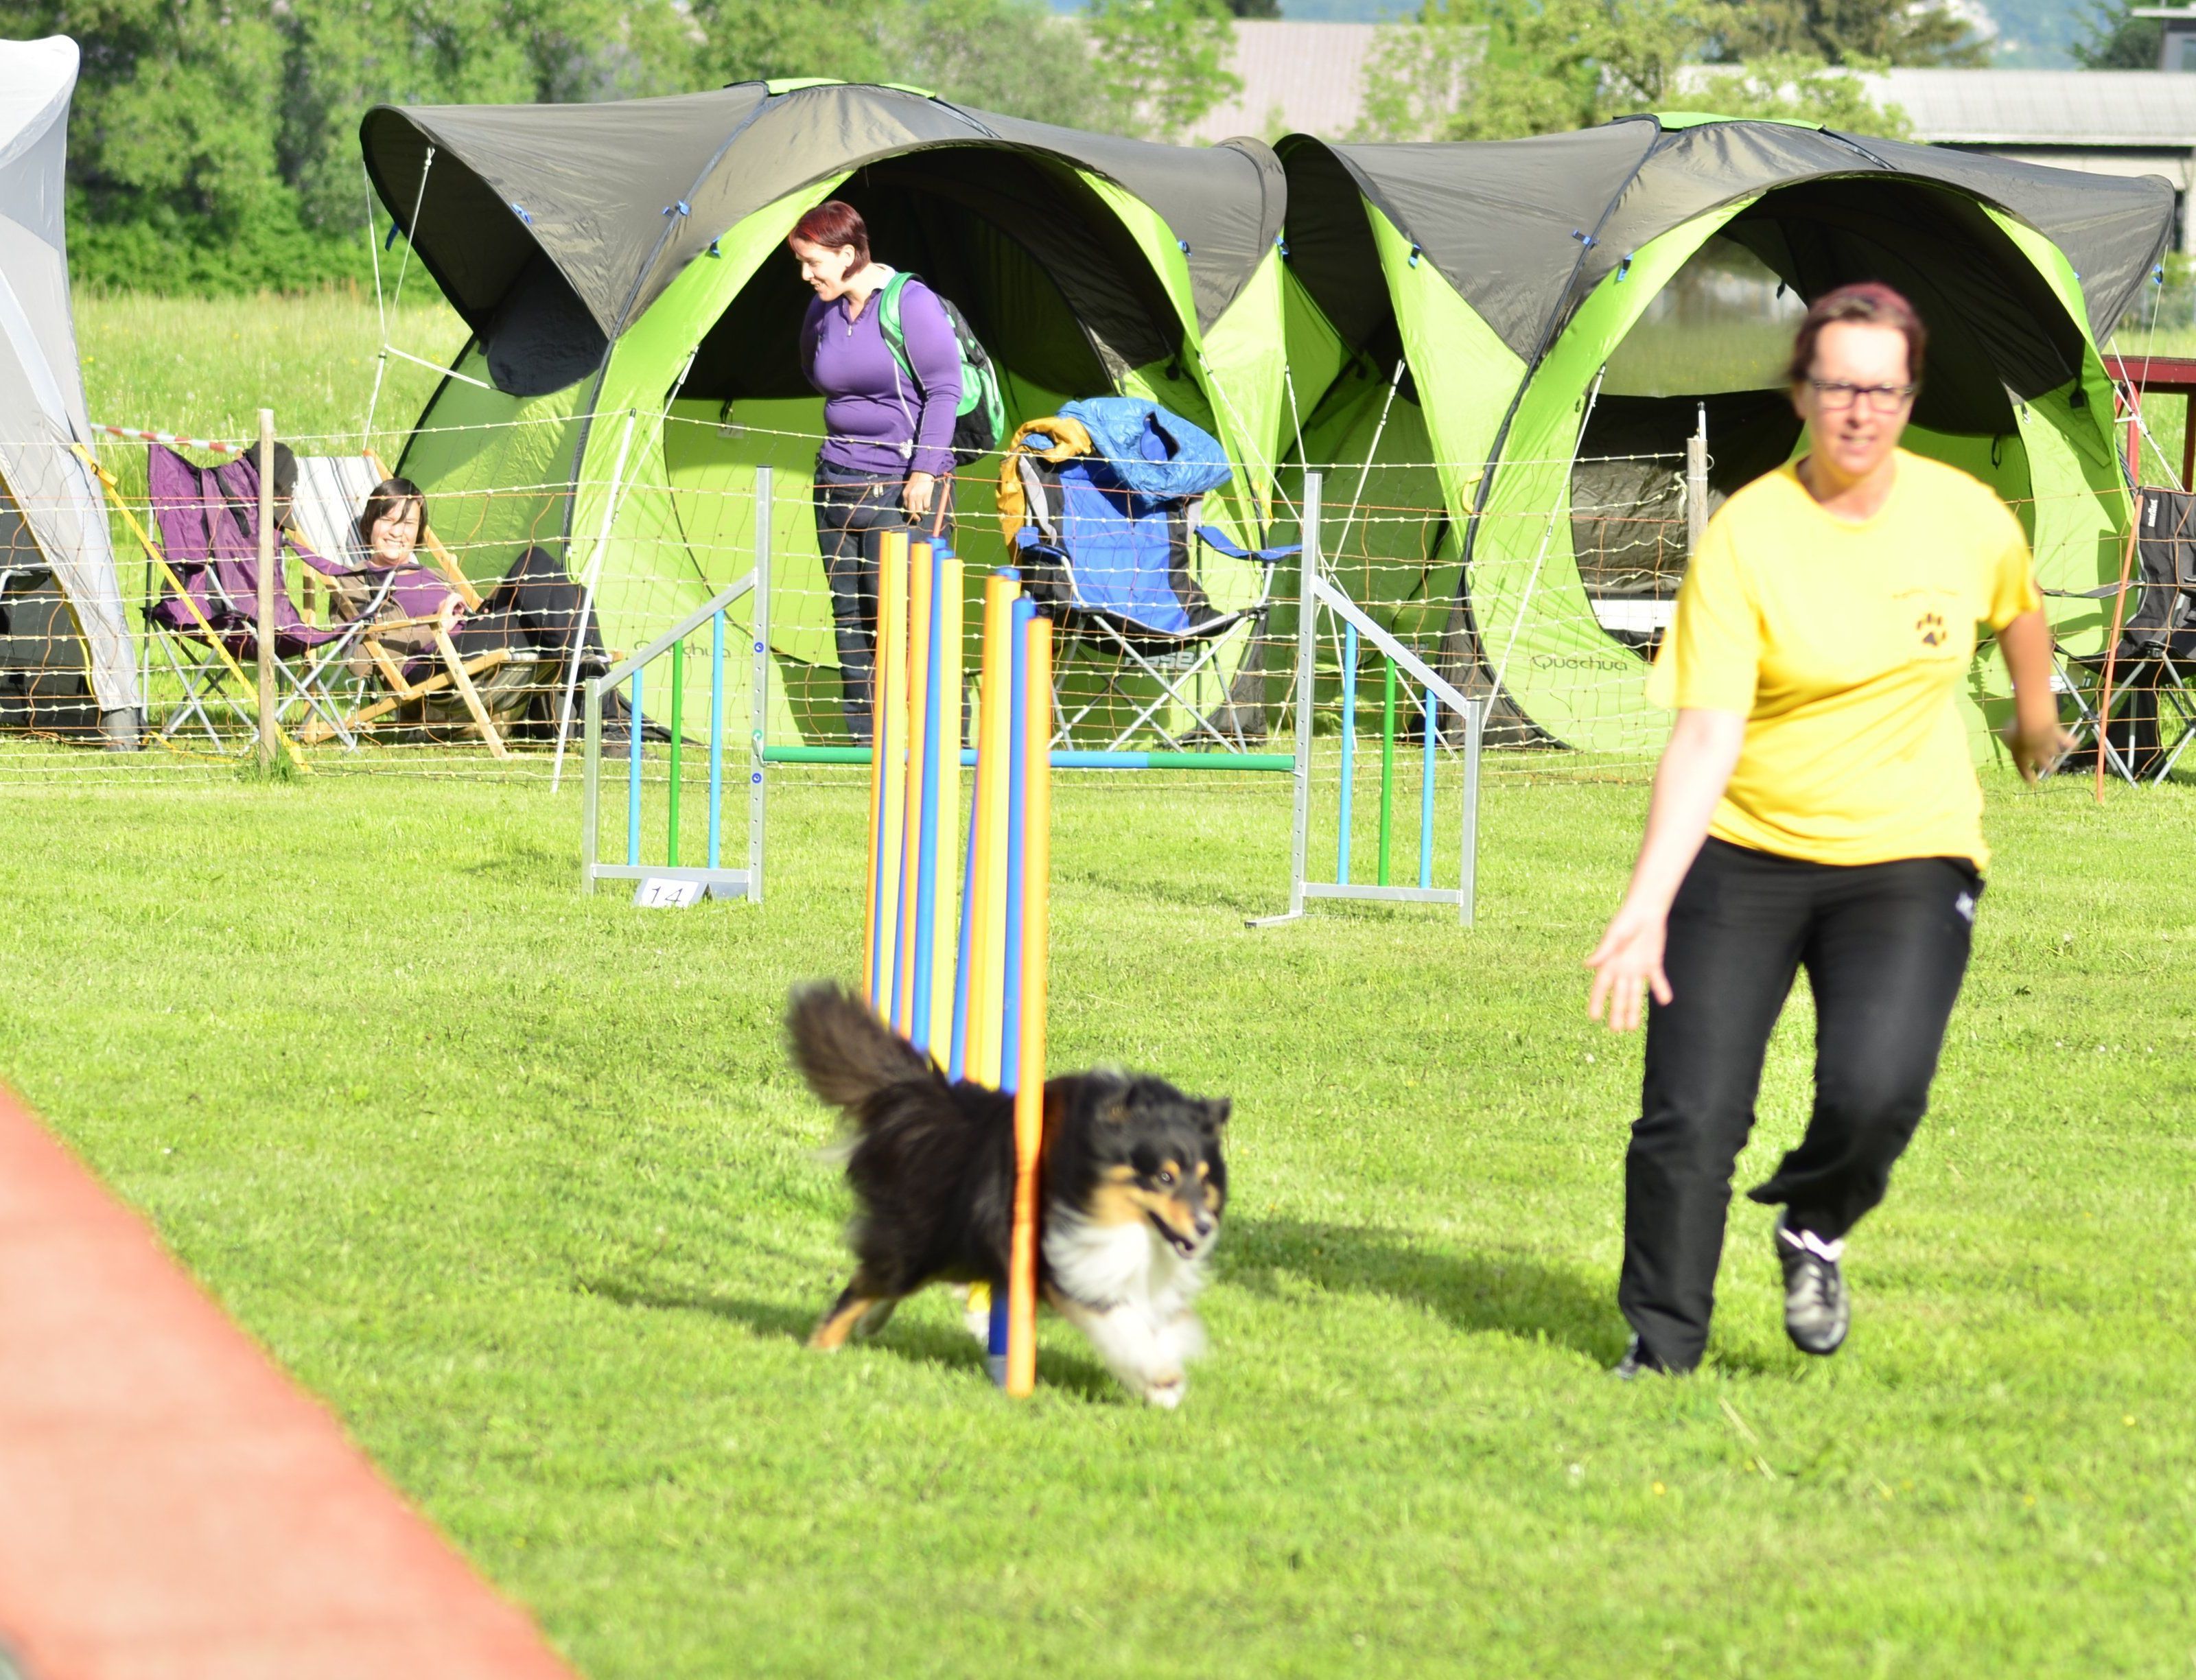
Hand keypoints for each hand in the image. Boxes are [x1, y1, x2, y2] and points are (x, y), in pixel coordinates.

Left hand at [442, 592, 468, 623]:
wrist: (436, 628)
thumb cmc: (445, 625)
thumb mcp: (454, 621)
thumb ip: (459, 614)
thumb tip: (460, 612)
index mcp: (448, 605)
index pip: (457, 598)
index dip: (463, 601)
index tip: (466, 606)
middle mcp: (444, 602)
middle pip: (454, 595)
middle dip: (460, 599)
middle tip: (463, 606)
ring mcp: (442, 603)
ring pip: (452, 597)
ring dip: (457, 602)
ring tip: (459, 610)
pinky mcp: (441, 606)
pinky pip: (449, 601)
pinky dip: (454, 603)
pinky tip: (456, 610)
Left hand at [903, 471, 935, 518]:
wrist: (923, 471)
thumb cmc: (916, 480)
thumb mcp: (909, 489)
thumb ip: (909, 497)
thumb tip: (912, 508)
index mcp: (905, 494)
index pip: (906, 508)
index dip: (910, 513)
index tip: (913, 516)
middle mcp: (910, 496)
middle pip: (912, 511)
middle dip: (915, 516)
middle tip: (918, 519)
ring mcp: (918, 496)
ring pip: (920, 510)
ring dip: (922, 511)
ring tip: (924, 510)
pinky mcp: (926, 495)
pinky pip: (926, 506)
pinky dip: (927, 508)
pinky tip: (928, 507)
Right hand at [1585, 896, 1672, 1032]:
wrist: (1647, 910)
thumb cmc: (1626, 920)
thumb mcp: (1614, 936)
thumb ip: (1603, 951)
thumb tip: (1587, 965)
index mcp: (1609, 963)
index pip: (1601, 987)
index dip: (1597, 1002)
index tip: (1594, 1017)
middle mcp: (1622, 969)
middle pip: (1619, 995)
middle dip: (1617, 1012)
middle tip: (1616, 1030)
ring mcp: (1637, 968)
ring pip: (1635, 993)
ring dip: (1635, 1009)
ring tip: (1633, 1027)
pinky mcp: (1652, 963)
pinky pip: (1657, 980)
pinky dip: (1661, 989)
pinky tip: (1665, 1000)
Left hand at [2002, 714, 2075, 784]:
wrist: (2034, 724)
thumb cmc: (2016, 730)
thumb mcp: (2007, 734)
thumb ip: (2009, 739)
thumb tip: (2010, 737)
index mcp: (2022, 758)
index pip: (2024, 771)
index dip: (2028, 777)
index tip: (2033, 782)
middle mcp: (2037, 755)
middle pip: (2045, 764)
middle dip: (2048, 767)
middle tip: (2050, 768)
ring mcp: (2050, 747)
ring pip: (2055, 753)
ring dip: (2055, 752)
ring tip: (2056, 751)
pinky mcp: (2060, 737)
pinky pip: (2068, 742)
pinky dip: (2071, 743)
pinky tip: (2074, 744)